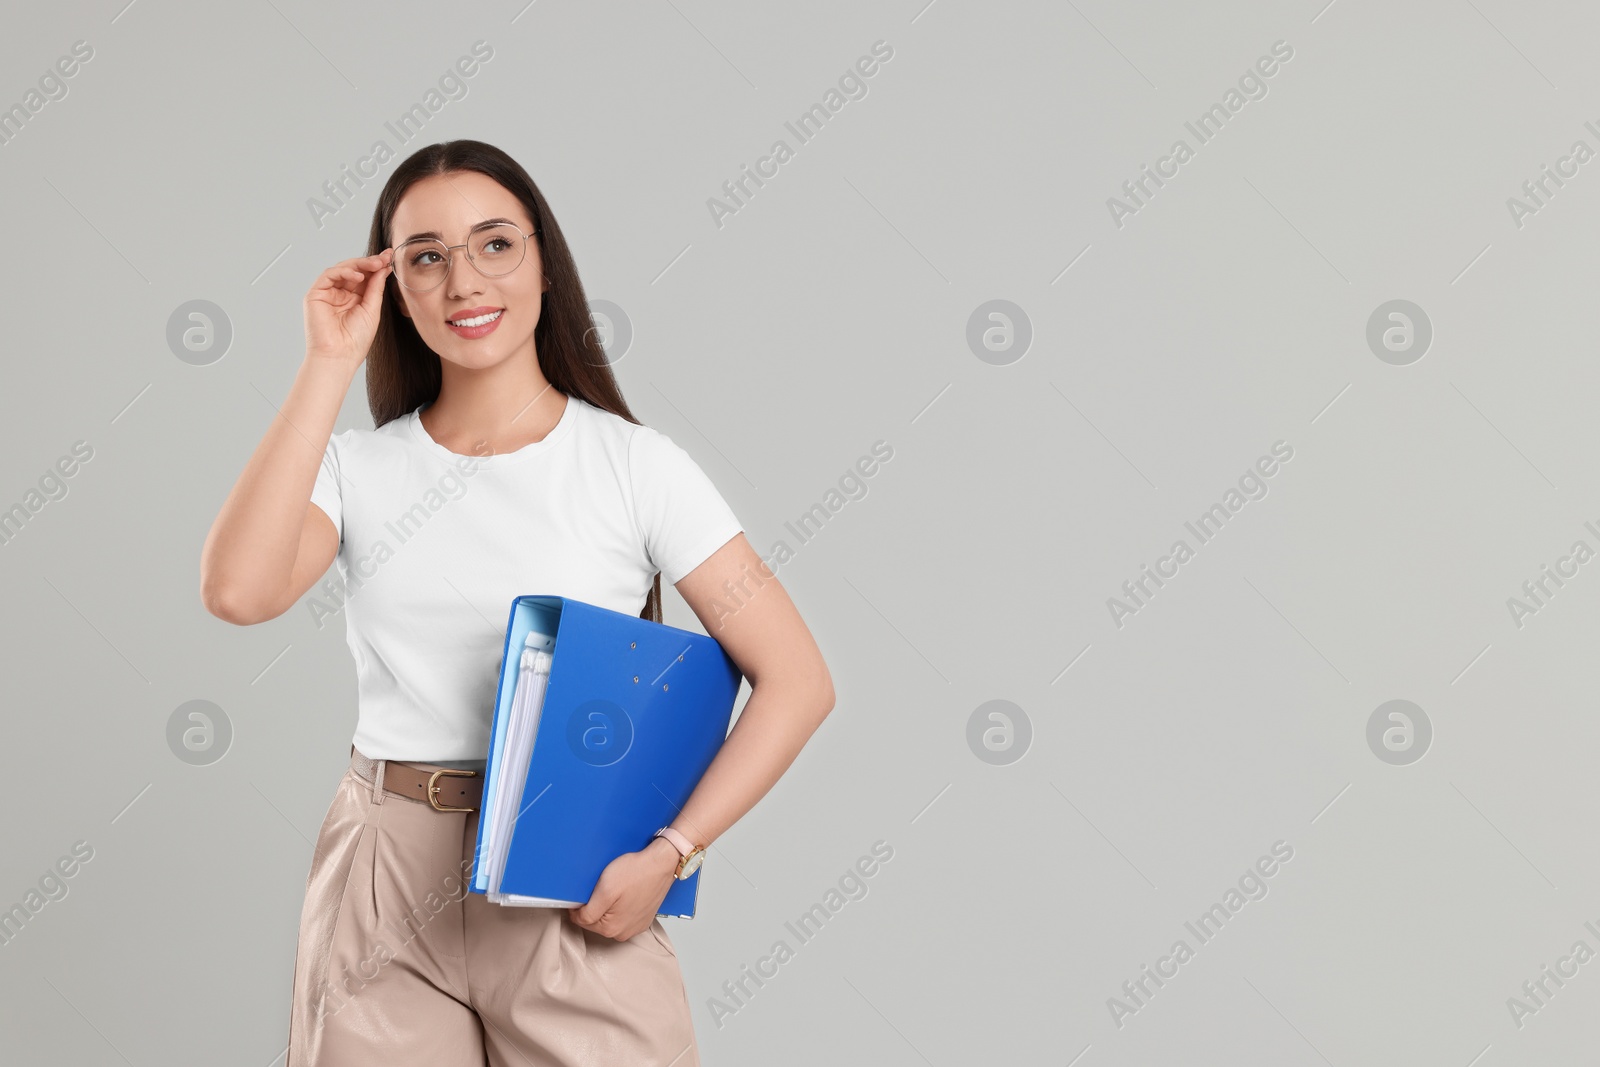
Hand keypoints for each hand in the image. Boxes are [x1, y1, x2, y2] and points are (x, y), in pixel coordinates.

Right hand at [304, 248, 393, 366]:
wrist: (339, 356)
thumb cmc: (355, 340)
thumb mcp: (372, 310)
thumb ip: (375, 288)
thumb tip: (383, 268)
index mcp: (354, 299)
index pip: (366, 277)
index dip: (378, 267)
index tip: (391, 258)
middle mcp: (340, 294)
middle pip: (355, 270)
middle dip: (371, 262)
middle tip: (385, 258)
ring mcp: (327, 293)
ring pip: (343, 269)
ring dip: (360, 264)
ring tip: (376, 264)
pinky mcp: (315, 294)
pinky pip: (329, 275)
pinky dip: (344, 271)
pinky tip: (358, 276)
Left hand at [567, 838, 679, 941]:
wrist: (661, 863)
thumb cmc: (636, 872)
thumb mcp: (604, 891)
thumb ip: (587, 912)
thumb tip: (577, 918)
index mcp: (611, 929)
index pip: (582, 921)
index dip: (578, 905)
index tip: (584, 892)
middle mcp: (624, 933)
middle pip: (596, 922)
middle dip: (594, 906)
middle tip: (601, 887)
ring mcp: (635, 927)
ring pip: (610, 919)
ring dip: (607, 906)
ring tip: (616, 889)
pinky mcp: (644, 918)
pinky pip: (624, 915)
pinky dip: (621, 906)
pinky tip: (626, 893)